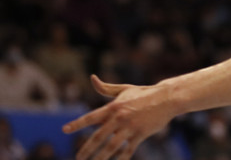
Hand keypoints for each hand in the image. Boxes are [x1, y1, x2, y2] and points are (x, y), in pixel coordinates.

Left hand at [63, 75, 177, 159]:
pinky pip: (128, 150)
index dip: (77, 124)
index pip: (91, 117)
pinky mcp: (141, 134)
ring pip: (112, 146)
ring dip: (101, 158)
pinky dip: (121, 159)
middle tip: (78, 158)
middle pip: (99, 136)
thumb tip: (92, 78)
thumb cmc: (144, 93)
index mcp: (113, 106)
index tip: (64, 130)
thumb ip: (106, 88)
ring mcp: (130, 127)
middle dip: (87, 149)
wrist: (166, 97)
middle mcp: (119, 117)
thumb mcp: (124, 89)